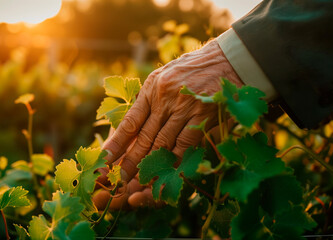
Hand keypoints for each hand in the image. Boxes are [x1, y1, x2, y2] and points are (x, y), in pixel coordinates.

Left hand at [95, 40, 242, 208]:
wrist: (228, 59)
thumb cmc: (193, 69)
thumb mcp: (165, 76)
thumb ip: (150, 99)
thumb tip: (133, 128)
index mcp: (151, 88)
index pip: (129, 122)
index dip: (116, 144)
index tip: (104, 160)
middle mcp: (164, 98)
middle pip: (144, 137)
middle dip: (130, 162)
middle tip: (118, 181)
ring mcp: (184, 108)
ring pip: (163, 143)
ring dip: (150, 166)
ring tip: (138, 184)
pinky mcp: (203, 116)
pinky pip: (185, 143)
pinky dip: (175, 160)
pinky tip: (167, 174)